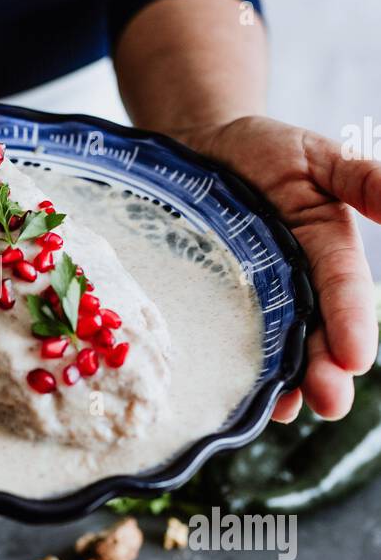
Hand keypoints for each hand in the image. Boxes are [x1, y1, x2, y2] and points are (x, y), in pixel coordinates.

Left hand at [181, 116, 380, 421]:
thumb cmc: (262, 151)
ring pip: (277, 351)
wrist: (196, 150)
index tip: (356, 358)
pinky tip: (240, 400)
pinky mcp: (215, 311)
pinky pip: (229, 347)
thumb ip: (363, 180)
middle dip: (324, 371)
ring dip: (285, 384)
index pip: (345, 292)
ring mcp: (255, 303)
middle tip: (328, 401)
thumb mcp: (317, 158)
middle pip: (316, 336)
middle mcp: (298, 287)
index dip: (353, 324)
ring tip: (286, 409)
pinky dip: (237, 375)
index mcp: (329, 252)